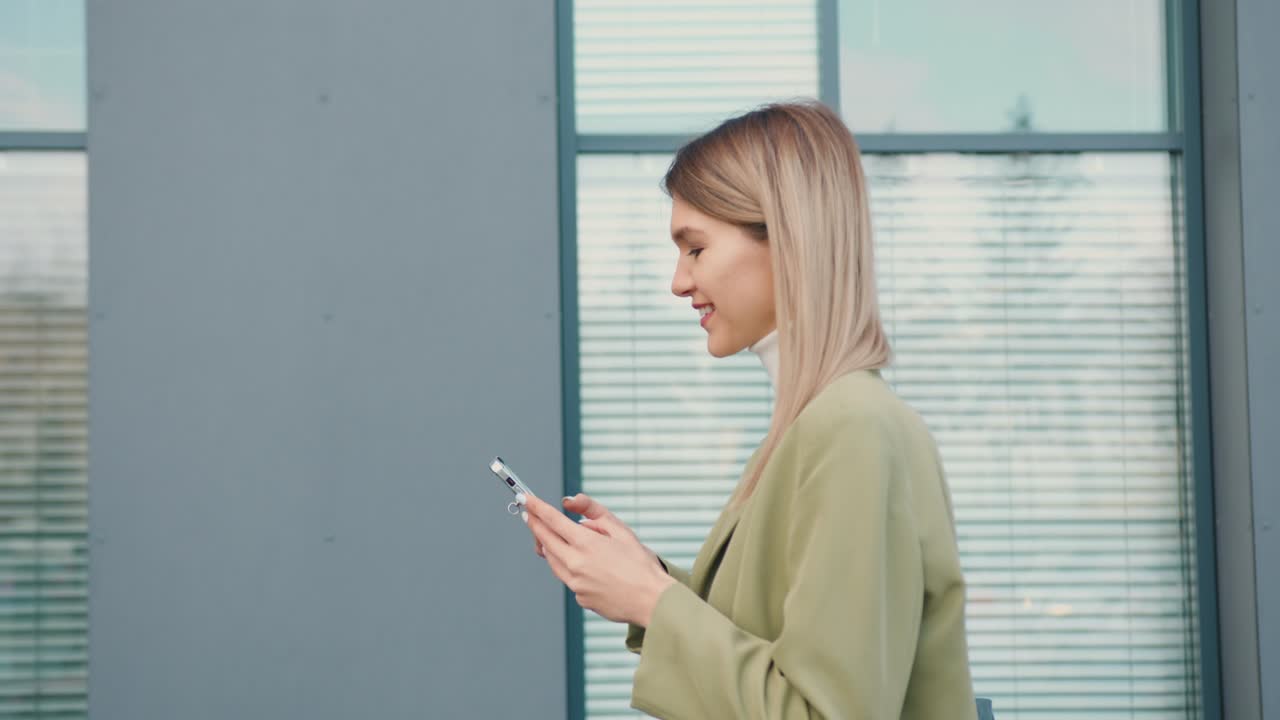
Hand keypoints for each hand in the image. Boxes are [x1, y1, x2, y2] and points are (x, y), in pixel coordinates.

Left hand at [523, 493, 674, 625]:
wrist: (652, 600)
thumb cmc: (640, 563)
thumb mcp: (620, 529)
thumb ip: (593, 511)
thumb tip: (570, 504)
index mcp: (586, 544)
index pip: (552, 521)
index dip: (536, 508)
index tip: (526, 499)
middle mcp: (575, 564)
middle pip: (545, 541)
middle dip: (535, 525)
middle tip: (529, 515)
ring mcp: (575, 583)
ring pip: (552, 561)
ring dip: (548, 547)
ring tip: (552, 537)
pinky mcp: (580, 597)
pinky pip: (567, 577)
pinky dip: (569, 567)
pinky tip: (585, 565)